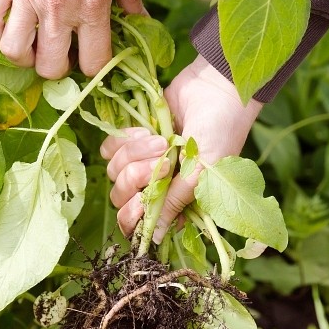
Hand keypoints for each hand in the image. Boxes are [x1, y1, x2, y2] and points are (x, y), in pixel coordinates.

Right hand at [0, 0, 143, 77]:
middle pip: (50, 68)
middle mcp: (57, 11)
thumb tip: (142, 23)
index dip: (92, 68)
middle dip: (56, 67)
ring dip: (24, 56)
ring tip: (34, 47)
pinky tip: (9, 30)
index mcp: (91, 8)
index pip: (92, 65)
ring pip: (15, 53)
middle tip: (60, 54)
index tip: (89, 59)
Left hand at [100, 55, 262, 241]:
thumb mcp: (200, 173)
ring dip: (135, 155)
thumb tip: (154, 239)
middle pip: (121, 199)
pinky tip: (147, 131)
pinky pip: (109, 149)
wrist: (217, 88)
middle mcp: (155, 187)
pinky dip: (125, 140)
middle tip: (163, 161)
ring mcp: (142, 163)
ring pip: (114, 173)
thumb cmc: (219, 134)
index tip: (142, 202)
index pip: (139, 226)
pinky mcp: (132, 139)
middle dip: (137, 179)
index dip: (134, 218)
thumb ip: (174, 204)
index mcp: (173, 203)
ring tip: (162, 140)